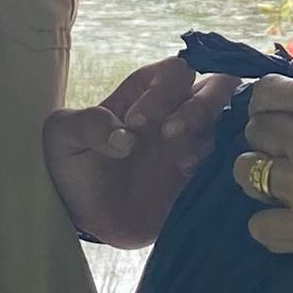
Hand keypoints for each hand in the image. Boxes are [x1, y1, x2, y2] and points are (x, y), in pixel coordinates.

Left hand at [43, 57, 234, 248]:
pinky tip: (191, 179)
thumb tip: (124, 138)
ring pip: (229, 121)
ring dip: (208, 135)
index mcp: (145, 92)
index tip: (135, 122)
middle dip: (201, 105)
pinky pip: (229, 160)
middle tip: (169, 133)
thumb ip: (87, 125)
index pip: (175, 71)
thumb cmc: (73, 169)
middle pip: (218, 85)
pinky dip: (220, 163)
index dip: (163, 91)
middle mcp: (177, 112)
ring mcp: (193, 144)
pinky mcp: (203, 176)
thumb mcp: (63, 139)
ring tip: (180, 163)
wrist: (86, 220)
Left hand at [236, 78, 292, 292]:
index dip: (265, 106)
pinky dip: (270, 226)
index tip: (274, 119)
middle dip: (266, 143)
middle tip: (287, 158)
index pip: (264, 92)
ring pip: (244, 174)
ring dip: (261, 180)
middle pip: (252, 132)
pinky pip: (257, 226)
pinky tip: (289, 224)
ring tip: (284, 189)